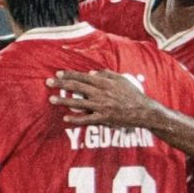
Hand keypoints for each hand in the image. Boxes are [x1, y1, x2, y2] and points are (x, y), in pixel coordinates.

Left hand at [47, 70, 161, 127]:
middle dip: (61, 84)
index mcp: (105, 83)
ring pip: (79, 102)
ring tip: (52, 99)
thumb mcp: (122, 80)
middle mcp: (102, 93)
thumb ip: (106, 75)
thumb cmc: (133, 94)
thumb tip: (91, 74)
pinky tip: (66, 118)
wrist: (144, 111)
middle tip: (48, 82)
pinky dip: (76, 118)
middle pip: (77, 87)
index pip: (83, 77)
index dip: (70, 75)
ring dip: (64, 100)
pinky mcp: (104, 118)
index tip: (58, 73)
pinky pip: (87, 119)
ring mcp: (102, 106)